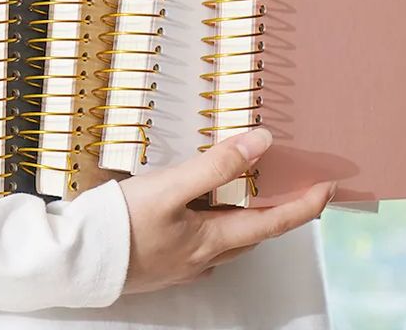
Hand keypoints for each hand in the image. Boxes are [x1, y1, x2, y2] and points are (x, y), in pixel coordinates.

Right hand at [119, 128, 334, 293]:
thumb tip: (262, 142)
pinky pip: (204, 238)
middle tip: (293, 182)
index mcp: (213, 240)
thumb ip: (217, 164)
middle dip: (279, 209)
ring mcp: (184, 263)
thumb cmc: (122, 224)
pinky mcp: (165, 261)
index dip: (305, 206)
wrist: (76, 260)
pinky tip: (202, 203)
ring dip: (247, 213)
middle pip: (254, 232)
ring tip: (250, 185)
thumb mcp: (171, 187)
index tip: (329, 188)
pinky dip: (217, 218)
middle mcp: (204, 257)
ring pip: (228, 236)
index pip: (274, 223)